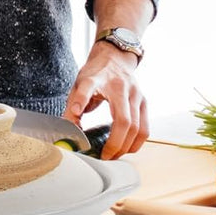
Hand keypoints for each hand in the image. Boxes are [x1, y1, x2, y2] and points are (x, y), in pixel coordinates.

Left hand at [62, 43, 147, 159]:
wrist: (115, 58)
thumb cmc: (96, 73)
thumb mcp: (79, 83)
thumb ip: (73, 104)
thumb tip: (69, 131)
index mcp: (98, 79)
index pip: (87, 87)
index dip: (80, 100)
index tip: (74, 112)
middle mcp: (121, 87)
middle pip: (124, 121)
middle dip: (115, 144)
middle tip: (104, 156)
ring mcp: (136, 95)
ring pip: (138, 128)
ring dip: (127, 146)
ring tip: (114, 155)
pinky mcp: (145, 102)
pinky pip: (145, 128)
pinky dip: (136, 142)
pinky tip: (126, 147)